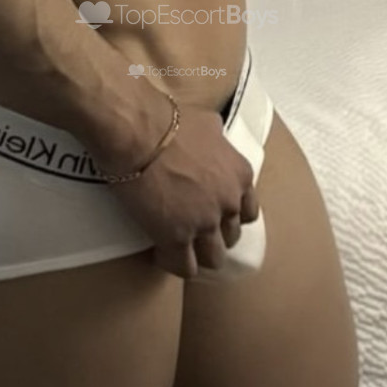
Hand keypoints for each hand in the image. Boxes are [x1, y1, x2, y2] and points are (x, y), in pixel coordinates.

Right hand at [99, 104, 259, 280]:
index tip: (212, 213)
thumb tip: (214, 135)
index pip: (248, 211)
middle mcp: (228, 202)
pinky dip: (174, 263)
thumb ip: (218, 138)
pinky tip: (160, 253)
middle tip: (193, 230)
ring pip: (214, 258)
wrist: (138, 131)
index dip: (229, 215)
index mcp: (239, 175)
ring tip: (180, 249)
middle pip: (231, 236)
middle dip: (214, 235)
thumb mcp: (208, 122)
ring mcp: (204, 222)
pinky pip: (185, 267)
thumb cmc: (168, 119)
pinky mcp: (176, 237)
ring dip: (198, 254)